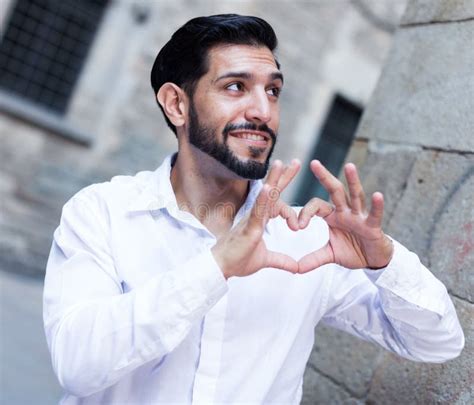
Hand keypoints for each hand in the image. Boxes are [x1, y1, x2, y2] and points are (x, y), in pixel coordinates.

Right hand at [212, 160, 300, 278]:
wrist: (222, 268)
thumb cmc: (238, 260)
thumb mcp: (265, 260)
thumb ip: (281, 260)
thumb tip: (296, 268)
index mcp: (260, 219)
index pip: (275, 199)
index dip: (284, 187)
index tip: (294, 175)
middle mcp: (255, 215)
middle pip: (272, 192)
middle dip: (284, 176)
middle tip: (296, 161)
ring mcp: (251, 220)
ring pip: (265, 197)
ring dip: (273, 180)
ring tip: (281, 163)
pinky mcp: (248, 228)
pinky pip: (257, 212)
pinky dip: (262, 199)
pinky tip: (268, 187)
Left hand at [297, 160, 393, 272]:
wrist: (373, 260)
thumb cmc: (353, 251)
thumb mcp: (330, 255)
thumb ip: (313, 259)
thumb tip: (295, 268)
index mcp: (333, 216)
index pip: (316, 207)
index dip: (306, 213)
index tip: (298, 226)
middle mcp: (346, 211)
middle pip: (334, 190)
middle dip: (324, 177)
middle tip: (313, 162)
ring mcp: (360, 216)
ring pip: (355, 195)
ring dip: (352, 181)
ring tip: (349, 166)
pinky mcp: (373, 225)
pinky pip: (374, 214)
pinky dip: (376, 205)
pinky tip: (377, 195)